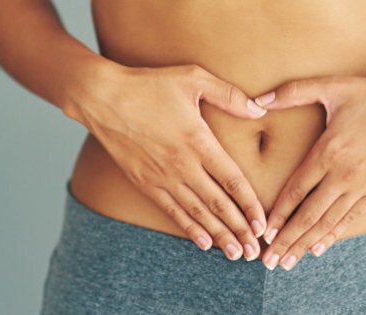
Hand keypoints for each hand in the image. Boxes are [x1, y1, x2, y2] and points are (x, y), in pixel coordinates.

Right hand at [63, 62, 268, 260]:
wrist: (102, 98)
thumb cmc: (149, 85)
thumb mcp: (193, 78)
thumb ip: (229, 95)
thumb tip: (260, 110)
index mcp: (199, 141)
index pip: (233, 180)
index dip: (250, 205)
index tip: (263, 224)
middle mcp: (183, 165)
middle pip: (219, 204)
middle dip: (239, 230)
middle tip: (255, 251)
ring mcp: (162, 177)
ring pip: (197, 213)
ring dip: (219, 236)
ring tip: (236, 254)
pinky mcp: (145, 183)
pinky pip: (172, 212)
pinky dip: (190, 229)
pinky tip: (204, 243)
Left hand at [254, 75, 365, 269]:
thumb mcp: (333, 86)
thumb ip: (292, 91)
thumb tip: (258, 99)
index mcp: (328, 151)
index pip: (296, 191)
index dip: (278, 215)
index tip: (264, 233)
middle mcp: (343, 175)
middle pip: (308, 214)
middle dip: (287, 240)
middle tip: (268, 261)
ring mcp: (362, 186)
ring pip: (328, 222)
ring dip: (306, 244)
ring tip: (287, 263)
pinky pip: (351, 218)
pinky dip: (333, 235)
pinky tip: (318, 248)